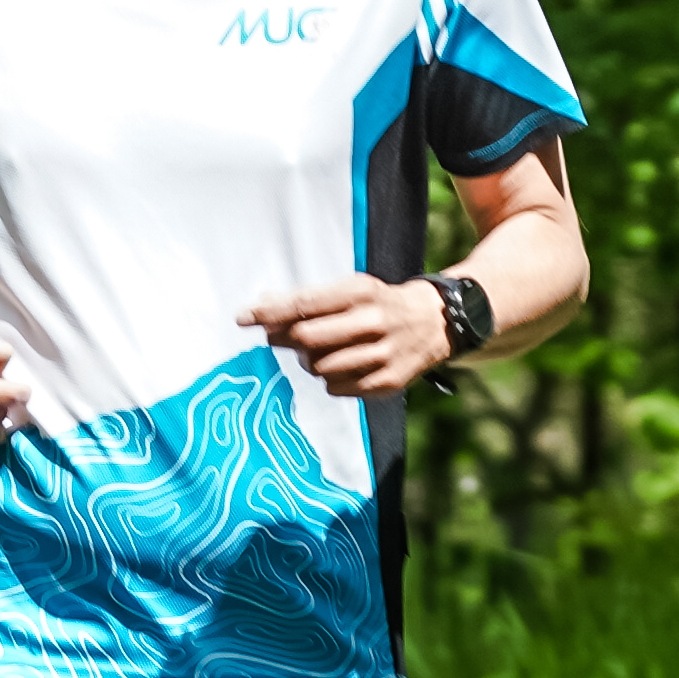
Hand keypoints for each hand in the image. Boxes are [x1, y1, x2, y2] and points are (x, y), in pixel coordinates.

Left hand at [241, 273, 452, 399]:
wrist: (435, 322)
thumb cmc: (378, 304)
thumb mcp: (350, 289)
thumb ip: (309, 299)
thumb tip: (261, 305)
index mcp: (362, 292)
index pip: (305, 303)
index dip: (270, 312)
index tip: (243, 317)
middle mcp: (374, 322)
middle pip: (308, 338)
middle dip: (284, 339)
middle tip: (276, 338)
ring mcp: (383, 354)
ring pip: (320, 367)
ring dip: (308, 362)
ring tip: (318, 352)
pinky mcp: (388, 381)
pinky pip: (337, 388)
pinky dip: (329, 379)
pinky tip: (340, 367)